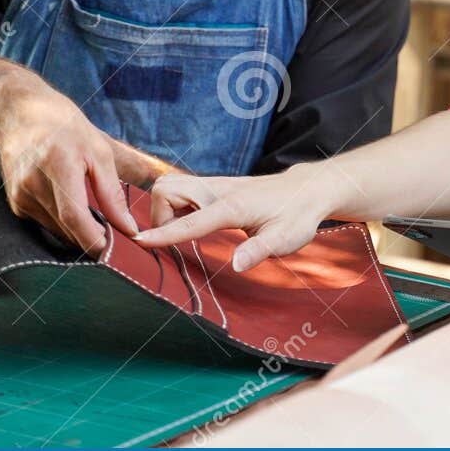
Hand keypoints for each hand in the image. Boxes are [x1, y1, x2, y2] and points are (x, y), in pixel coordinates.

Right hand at [0, 81, 153, 254]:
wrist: (20, 113)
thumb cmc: (65, 127)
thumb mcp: (98, 151)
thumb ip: (112, 193)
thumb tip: (127, 228)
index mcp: (58, 164)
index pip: (74, 215)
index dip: (94, 239)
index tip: (113, 251)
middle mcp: (32, 181)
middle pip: (65, 227)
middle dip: (92, 239)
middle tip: (114, 239)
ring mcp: (19, 193)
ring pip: (55, 229)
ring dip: (77, 232)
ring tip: (96, 221)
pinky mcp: (15, 202)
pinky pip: (44, 223)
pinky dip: (62, 223)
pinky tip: (72, 207)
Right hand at [135, 163, 338, 271]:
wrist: (309, 189)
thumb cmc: (298, 216)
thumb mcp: (286, 239)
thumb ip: (259, 251)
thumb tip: (236, 266)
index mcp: (232, 206)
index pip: (189, 220)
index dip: (163, 233)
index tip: (140, 242)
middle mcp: (218, 190)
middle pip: (167, 190)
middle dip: (158, 216)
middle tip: (173, 241)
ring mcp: (215, 184)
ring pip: (170, 185)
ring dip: (164, 209)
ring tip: (182, 233)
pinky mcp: (215, 185)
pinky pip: (181, 188)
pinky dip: (174, 205)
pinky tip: (190, 221)